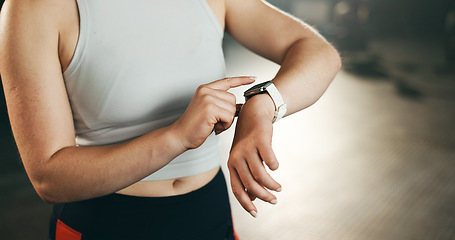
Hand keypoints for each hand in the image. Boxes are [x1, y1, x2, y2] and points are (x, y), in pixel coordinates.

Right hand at [172, 76, 255, 149]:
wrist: (180, 135)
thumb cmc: (195, 126)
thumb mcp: (210, 111)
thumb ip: (224, 105)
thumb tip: (241, 105)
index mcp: (205, 89)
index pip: (227, 81)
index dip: (241, 79)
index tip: (252, 78)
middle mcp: (206, 91)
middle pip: (233, 99)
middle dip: (229, 113)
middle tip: (216, 121)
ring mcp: (207, 98)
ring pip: (232, 109)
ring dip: (227, 121)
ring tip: (213, 124)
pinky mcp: (210, 108)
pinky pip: (229, 117)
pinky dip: (224, 125)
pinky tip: (213, 127)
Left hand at [228, 94, 281, 217]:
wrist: (254, 112)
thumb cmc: (249, 138)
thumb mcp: (244, 157)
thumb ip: (247, 176)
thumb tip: (252, 197)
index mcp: (231, 163)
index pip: (237, 189)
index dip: (246, 203)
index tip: (256, 214)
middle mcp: (237, 157)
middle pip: (251, 185)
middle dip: (264, 196)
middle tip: (274, 200)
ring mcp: (248, 148)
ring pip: (261, 175)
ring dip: (271, 185)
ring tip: (278, 187)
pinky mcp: (260, 140)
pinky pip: (270, 161)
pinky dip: (274, 166)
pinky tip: (276, 166)